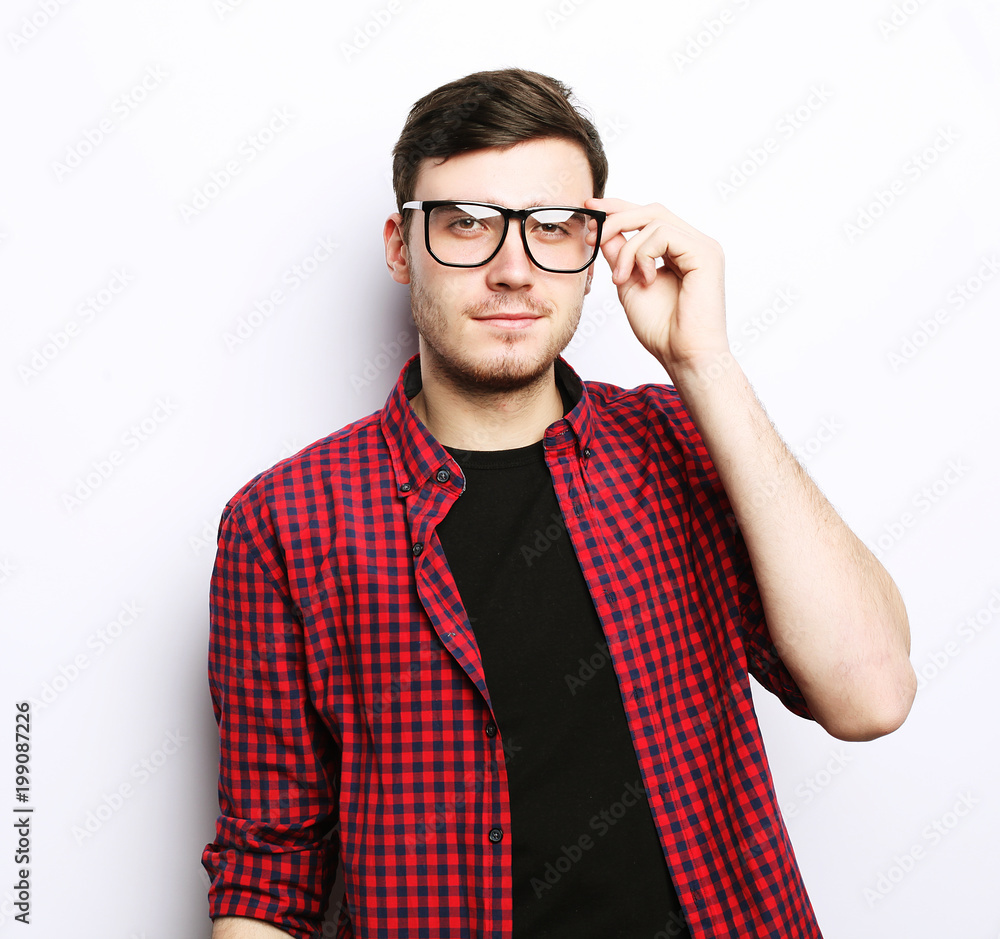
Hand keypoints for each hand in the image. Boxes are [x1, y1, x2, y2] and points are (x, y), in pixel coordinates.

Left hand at [585, 198, 729, 375]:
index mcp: (679, 250)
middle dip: (616, 218)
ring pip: (654, 220)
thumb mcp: (629, 284)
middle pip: (651, 210)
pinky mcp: (706, 254)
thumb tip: (602, 231)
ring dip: (627, 249)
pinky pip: (664, 234)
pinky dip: (644, 254)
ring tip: (621, 278)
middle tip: (592, 236)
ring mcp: (702, 247)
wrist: (683, 356)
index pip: (648, 216)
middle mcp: (693, 244)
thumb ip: (620, 256)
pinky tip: (645, 279)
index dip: (618, 208)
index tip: (590, 209)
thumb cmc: (663, 330)